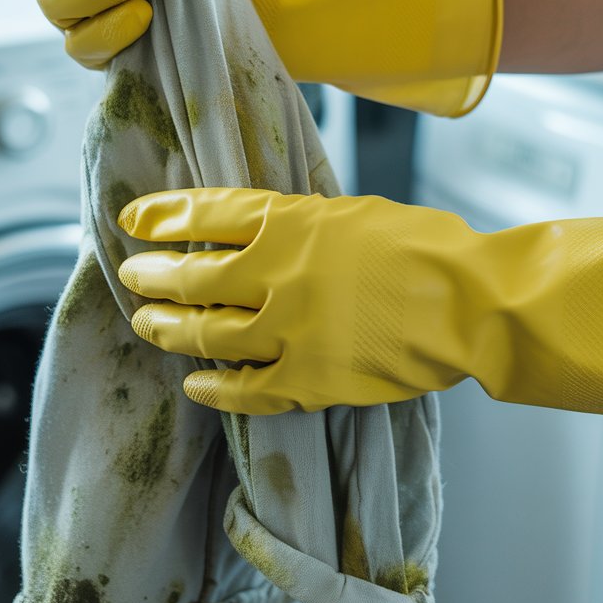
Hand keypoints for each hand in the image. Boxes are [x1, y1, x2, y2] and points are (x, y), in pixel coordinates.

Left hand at [117, 186, 471, 413]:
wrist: (471, 303)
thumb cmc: (427, 245)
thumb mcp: (355, 212)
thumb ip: (303, 224)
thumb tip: (267, 232)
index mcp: (288, 220)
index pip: (203, 214)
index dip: (161, 217)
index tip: (133, 220)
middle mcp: (274, 274)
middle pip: (191, 277)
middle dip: (152, 276)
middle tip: (131, 275)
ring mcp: (287, 331)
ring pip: (205, 333)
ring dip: (167, 328)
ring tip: (145, 324)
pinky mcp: (307, 381)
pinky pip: (245, 390)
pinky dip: (215, 389)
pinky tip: (195, 386)